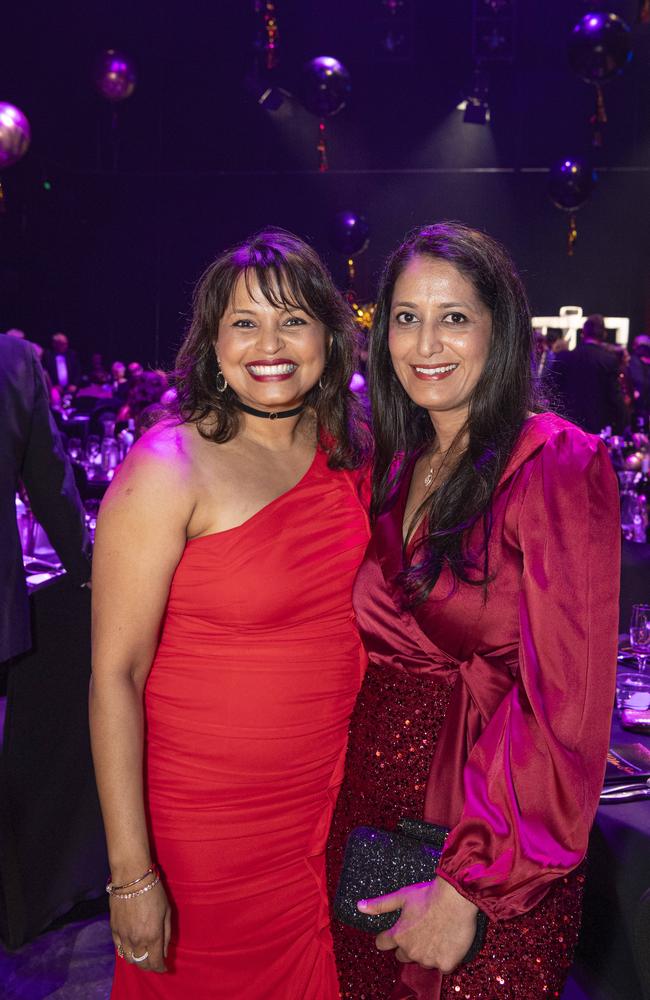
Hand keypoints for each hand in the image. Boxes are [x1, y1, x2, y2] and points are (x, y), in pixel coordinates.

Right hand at [110, 882, 170, 972]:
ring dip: (137, 960)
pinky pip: (119, 949)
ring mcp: (124, 936)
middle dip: (150, 966)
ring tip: (143, 955)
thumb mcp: (167, 911)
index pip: (155, 962)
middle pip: (142, 964)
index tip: (164, 967)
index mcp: (153, 936)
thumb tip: (164, 950)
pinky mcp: (114, 930)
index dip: (161, 968)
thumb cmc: (154, 892)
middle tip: (155, 961)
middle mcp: (137, 940)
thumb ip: (166, 933)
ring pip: (129, 959)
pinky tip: (132, 947)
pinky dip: (126, 951)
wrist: (132, 879)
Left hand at [358, 877, 478, 973]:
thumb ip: (380, 905)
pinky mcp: (445, 964)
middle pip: (402, 955)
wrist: (456, 899)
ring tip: (436, 933)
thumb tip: (359, 906)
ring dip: (426, 952)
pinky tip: (448, 942)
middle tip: (420, 930)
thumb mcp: (402, 896)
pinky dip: (444, 957)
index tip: (395, 932)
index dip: (387, 938)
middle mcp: (411, 951)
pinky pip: (441, 966)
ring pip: (422, 961)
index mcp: (398, 936)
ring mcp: (428, 959)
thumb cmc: (428, 895)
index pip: (383, 944)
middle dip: (408, 946)